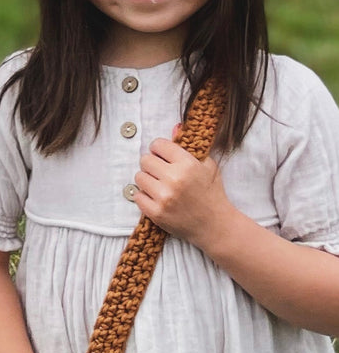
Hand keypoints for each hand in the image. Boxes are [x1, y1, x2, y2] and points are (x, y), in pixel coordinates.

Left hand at [133, 126, 235, 246]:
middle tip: (163, 173)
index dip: (160, 150)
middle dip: (153, 165)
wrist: (215, 225)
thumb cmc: (211, 193)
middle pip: (145, 160)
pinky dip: (144, 197)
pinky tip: (158, 199)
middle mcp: (174, 179)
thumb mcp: (208, 166)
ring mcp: (164, 197)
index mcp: (187, 164)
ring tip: (161, 186)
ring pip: (139, 177)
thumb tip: (175, 127)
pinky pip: (137, 196)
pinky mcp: (155, 212)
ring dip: (147, 180)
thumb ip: (190, 147)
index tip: (164, 157)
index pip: (158, 145)